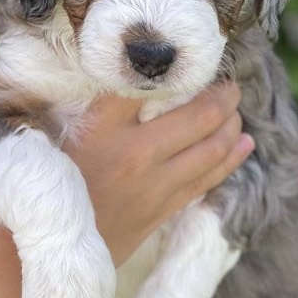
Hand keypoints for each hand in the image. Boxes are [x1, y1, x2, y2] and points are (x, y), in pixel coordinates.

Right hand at [65, 83, 253, 264]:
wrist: (52, 240)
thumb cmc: (56, 180)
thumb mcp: (67, 133)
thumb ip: (104, 105)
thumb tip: (141, 73)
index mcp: (103, 126)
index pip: (150, 83)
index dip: (178, 66)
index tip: (192, 58)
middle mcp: (135, 153)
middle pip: (200, 115)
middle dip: (223, 96)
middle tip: (230, 84)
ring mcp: (154, 184)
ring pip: (212, 148)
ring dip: (232, 125)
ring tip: (236, 110)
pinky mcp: (163, 209)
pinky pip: (208, 179)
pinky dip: (231, 159)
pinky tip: (245, 144)